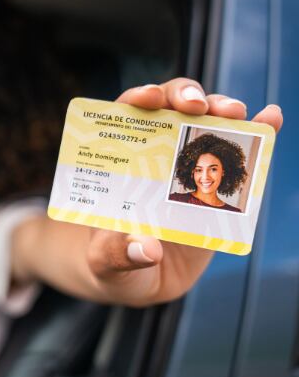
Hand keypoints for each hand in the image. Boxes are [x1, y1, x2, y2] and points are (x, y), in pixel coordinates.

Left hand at [87, 78, 282, 296]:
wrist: (138, 280)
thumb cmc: (110, 261)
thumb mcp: (104, 261)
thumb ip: (117, 253)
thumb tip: (147, 249)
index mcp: (118, 161)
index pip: (125, 117)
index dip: (138, 99)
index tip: (150, 99)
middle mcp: (153, 156)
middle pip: (170, 109)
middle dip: (185, 96)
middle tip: (196, 106)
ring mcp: (188, 168)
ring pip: (206, 124)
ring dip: (222, 110)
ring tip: (233, 112)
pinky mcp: (216, 187)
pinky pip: (237, 156)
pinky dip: (258, 132)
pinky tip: (271, 119)